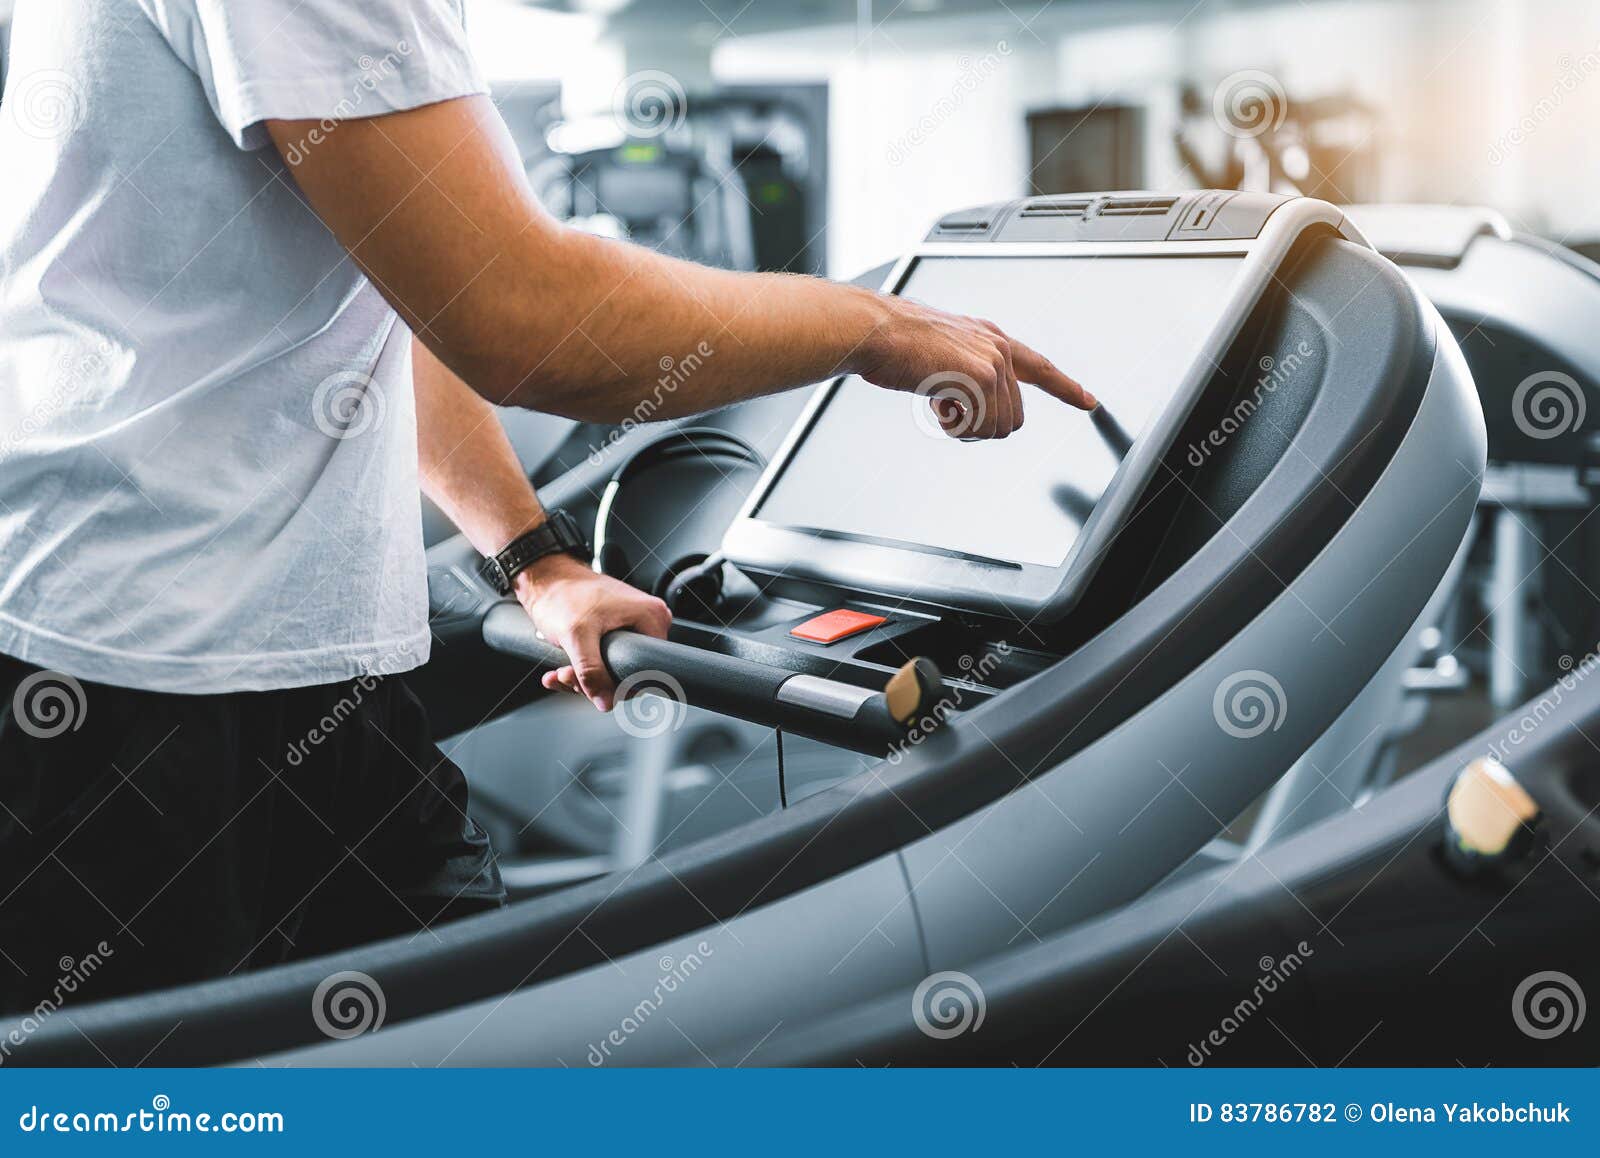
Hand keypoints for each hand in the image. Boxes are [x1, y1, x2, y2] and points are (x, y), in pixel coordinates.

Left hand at [514, 554, 672, 711]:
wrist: (544, 578)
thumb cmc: (563, 594)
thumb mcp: (577, 636)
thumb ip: (591, 672)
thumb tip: (606, 701)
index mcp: (651, 617)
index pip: (647, 670)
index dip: (619, 685)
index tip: (592, 686)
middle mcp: (647, 621)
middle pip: (629, 672)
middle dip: (594, 682)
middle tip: (569, 676)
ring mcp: (631, 625)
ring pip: (613, 669)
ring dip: (583, 677)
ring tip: (560, 672)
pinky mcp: (616, 629)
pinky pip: (604, 660)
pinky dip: (581, 669)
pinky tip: (560, 671)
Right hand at [850, 296, 1095, 438]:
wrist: (873, 331)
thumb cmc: (892, 343)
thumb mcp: (939, 355)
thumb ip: (963, 376)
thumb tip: (968, 409)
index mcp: (989, 338)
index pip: (1039, 366)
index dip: (1065, 387)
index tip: (1088, 401)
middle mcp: (998, 347)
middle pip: (1013, 417)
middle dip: (980, 426)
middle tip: (946, 411)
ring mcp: (993, 360)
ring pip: (999, 427)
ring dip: (966, 428)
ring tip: (938, 403)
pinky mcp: (981, 377)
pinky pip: (982, 427)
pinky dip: (956, 427)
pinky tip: (937, 404)